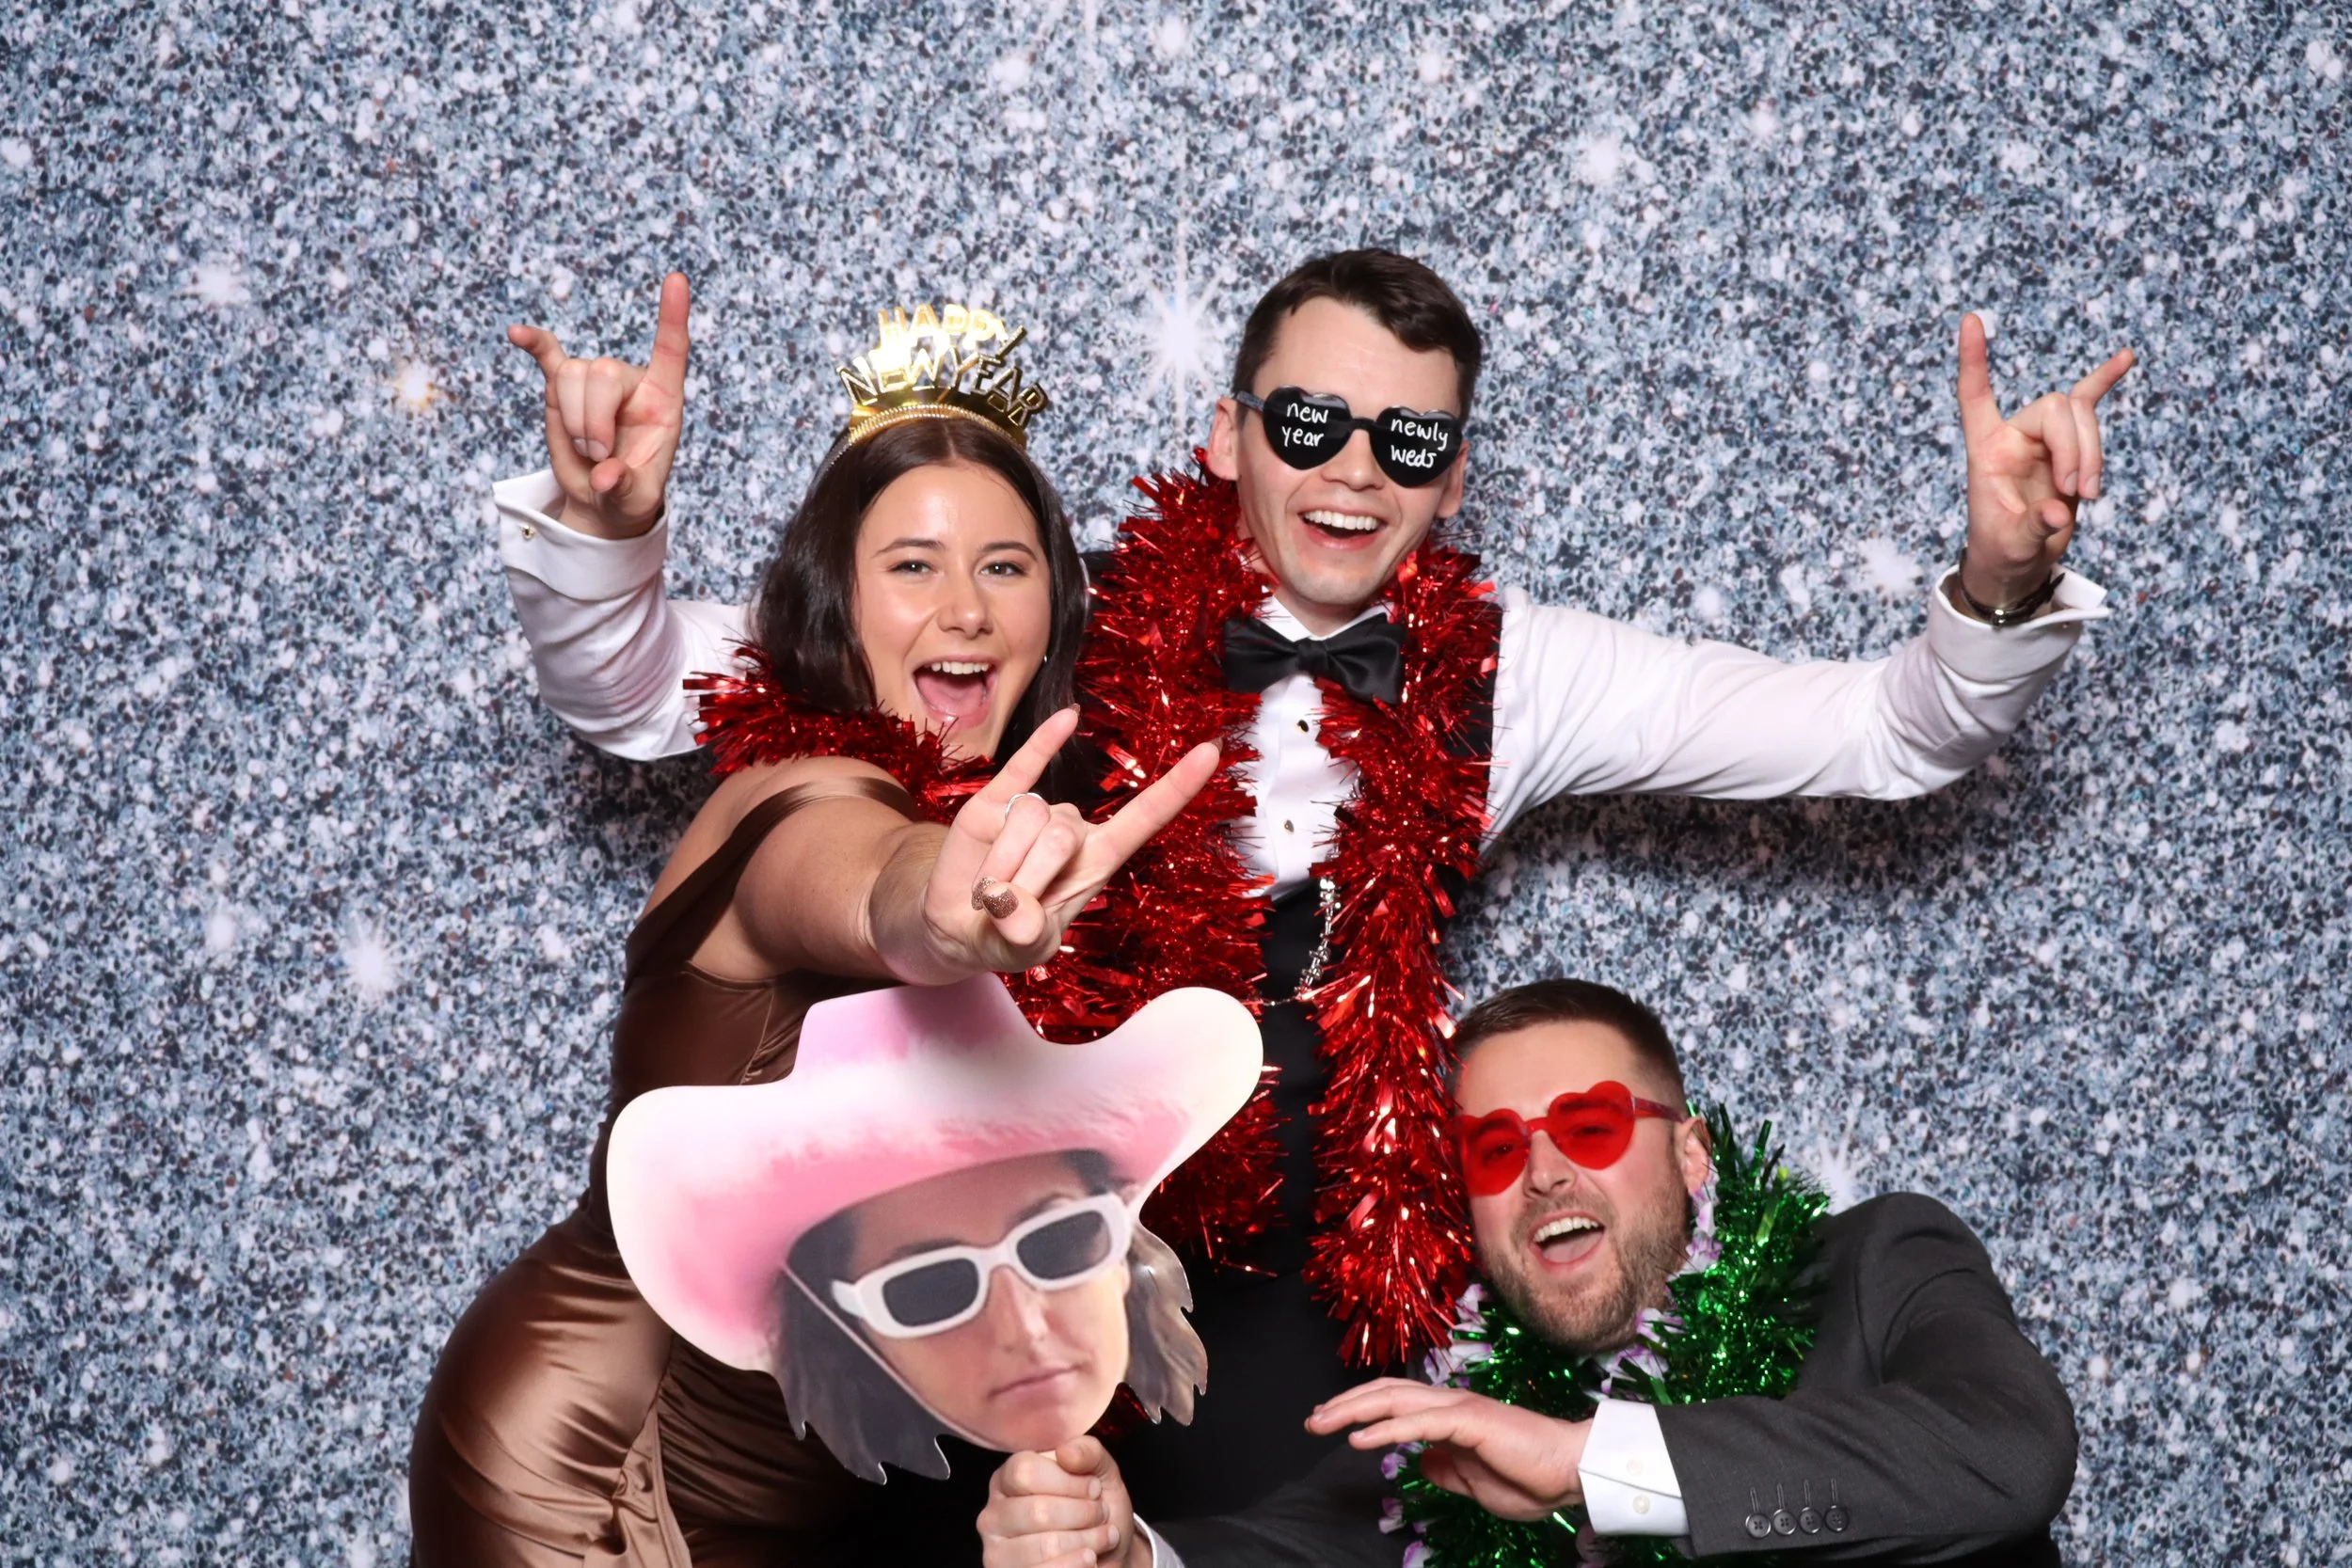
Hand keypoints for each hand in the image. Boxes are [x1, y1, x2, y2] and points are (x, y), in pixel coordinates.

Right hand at [507, 272, 691, 538]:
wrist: (600, 500)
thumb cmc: (629, 494)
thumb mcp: (637, 500)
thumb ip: (625, 487)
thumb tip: (605, 476)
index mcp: (663, 400)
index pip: (671, 350)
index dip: (673, 316)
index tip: (676, 279)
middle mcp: (629, 382)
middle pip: (603, 371)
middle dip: (593, 420)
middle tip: (598, 454)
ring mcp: (593, 381)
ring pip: (571, 375)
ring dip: (571, 419)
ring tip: (586, 448)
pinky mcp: (560, 387)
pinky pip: (547, 355)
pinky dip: (534, 344)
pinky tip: (517, 334)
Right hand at [924, 708, 1219, 975]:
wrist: (957, 925)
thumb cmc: (1005, 936)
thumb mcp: (1021, 949)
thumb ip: (1023, 935)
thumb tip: (1013, 909)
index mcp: (1096, 863)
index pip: (1144, 818)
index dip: (1176, 788)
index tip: (1210, 753)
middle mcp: (1073, 830)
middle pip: (1064, 832)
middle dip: (1027, 875)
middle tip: (1004, 906)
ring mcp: (1035, 810)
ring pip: (1030, 814)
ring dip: (1002, 861)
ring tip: (988, 886)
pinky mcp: (995, 798)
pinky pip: (1024, 763)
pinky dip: (1046, 740)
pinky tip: (1070, 716)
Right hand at [979, 1439, 1144, 1567]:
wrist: (1109, 1555)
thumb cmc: (1096, 1510)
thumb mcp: (1099, 1471)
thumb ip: (1086, 1451)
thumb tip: (1065, 1452)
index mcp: (1007, 1479)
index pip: (1025, 1471)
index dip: (1068, 1481)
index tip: (1093, 1488)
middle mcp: (994, 1515)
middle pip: (1036, 1511)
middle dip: (1083, 1513)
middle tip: (1100, 1514)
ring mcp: (997, 1553)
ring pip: (1046, 1546)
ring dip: (1087, 1541)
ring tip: (1101, 1537)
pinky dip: (1078, 1565)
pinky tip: (1089, 1558)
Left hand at [1307, 1378, 1589, 1522]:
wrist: (1572, 1472)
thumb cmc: (1531, 1478)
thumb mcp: (1474, 1482)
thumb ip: (1446, 1469)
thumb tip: (1420, 1462)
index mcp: (1451, 1416)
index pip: (1395, 1401)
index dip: (1361, 1407)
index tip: (1330, 1421)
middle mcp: (1450, 1403)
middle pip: (1385, 1392)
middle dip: (1345, 1404)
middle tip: (1311, 1420)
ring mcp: (1460, 1408)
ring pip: (1394, 1399)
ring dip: (1354, 1410)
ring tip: (1323, 1423)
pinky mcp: (1470, 1422)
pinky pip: (1419, 1423)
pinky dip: (1385, 1428)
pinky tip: (1360, 1439)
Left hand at [1956, 312, 2135, 610]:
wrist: (2020, 561)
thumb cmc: (2004, 550)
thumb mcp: (2012, 545)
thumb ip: (2033, 526)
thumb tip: (2059, 512)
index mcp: (1986, 450)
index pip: (1975, 396)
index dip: (1973, 361)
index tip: (1970, 320)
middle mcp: (2013, 435)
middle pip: (2055, 409)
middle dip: (2076, 447)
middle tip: (2078, 492)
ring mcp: (2044, 437)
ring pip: (2081, 414)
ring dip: (2094, 452)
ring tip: (2088, 493)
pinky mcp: (2072, 445)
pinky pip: (2090, 402)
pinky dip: (2106, 381)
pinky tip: (2126, 357)